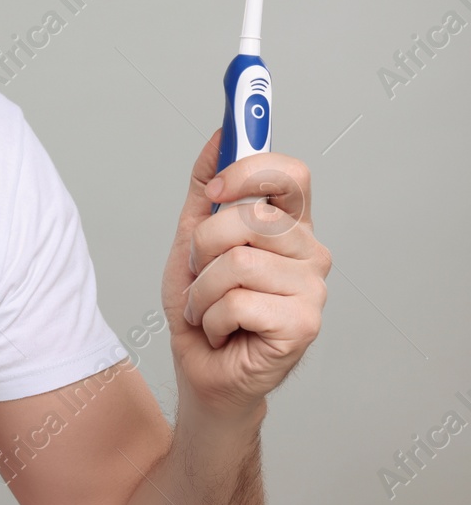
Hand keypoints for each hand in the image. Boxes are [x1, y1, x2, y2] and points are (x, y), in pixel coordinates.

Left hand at [161, 129, 330, 418]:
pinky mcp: (305, 325)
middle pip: (251, 218)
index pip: (291, 174)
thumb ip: (206, 187)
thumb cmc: (202, 306)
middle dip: (204, 246)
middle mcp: (309, 253)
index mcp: (288, 226)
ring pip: (237, 263)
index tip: (216, 186)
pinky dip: (212, 318)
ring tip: (209, 307)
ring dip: (203, 290)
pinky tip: (222, 330)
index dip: (250, 169)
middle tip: (202, 273)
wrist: (201, 368)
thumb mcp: (192, 238)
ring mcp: (312, 290)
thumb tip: (219, 136)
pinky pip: (238, 302)